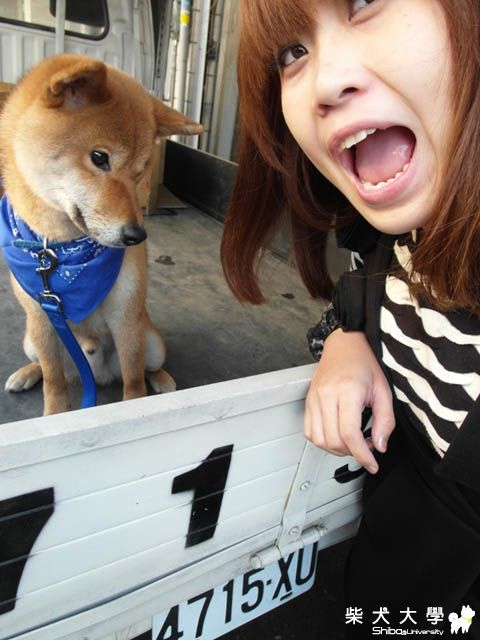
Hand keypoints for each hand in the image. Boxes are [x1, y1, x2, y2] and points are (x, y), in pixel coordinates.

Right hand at [304, 329, 394, 473]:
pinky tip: (337, 435)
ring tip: (352, 441)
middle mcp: (326, 395)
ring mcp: (313, 398)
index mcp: (347, 391)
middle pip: (333, 440)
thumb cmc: (365, 364)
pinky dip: (322, 440)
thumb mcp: (384, 391)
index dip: (362, 455)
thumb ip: (385, 421)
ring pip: (319, 440)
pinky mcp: (308, 401)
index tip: (372, 464)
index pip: (350, 434)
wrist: (345, 344)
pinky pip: (309, 431)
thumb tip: (379, 446)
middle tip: (367, 446)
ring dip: (336, 449)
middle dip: (352, 452)